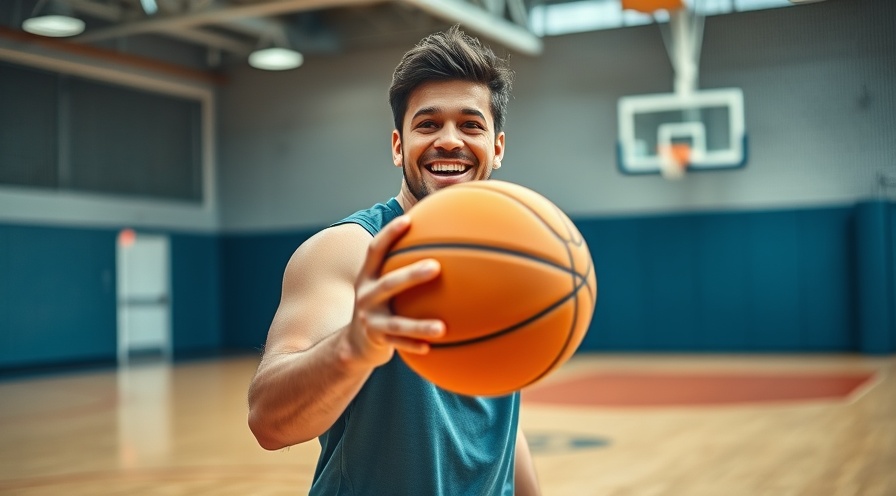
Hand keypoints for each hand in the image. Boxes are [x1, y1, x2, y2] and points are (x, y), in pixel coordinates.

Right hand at [345, 215, 444, 367]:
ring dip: (419, 325)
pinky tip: (432, 347)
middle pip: (389, 284)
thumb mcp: (380, 284)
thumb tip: (434, 241)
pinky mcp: (377, 341)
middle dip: (411, 275)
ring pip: (396, 324)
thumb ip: (398, 265)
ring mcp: (371, 321)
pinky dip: (414, 345)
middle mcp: (366, 297)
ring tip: (442, 328)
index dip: (389, 235)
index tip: (408, 220)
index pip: (375, 251)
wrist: (354, 343)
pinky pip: (399, 345)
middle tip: (436, 266)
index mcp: (367, 278)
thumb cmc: (380, 305)